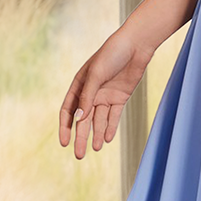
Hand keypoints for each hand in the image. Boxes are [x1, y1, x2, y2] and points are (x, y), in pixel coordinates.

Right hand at [59, 25, 154, 159]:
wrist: (136, 45)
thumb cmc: (112, 54)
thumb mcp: (96, 75)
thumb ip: (88, 97)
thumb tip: (79, 119)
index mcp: (79, 85)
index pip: (68, 110)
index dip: (65, 127)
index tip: (64, 143)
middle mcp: (91, 92)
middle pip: (84, 120)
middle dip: (81, 137)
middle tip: (79, 155)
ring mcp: (106, 95)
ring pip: (99, 120)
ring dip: (96, 134)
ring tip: (95, 149)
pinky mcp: (120, 97)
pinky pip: (113, 116)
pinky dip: (110, 127)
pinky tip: (106, 139)